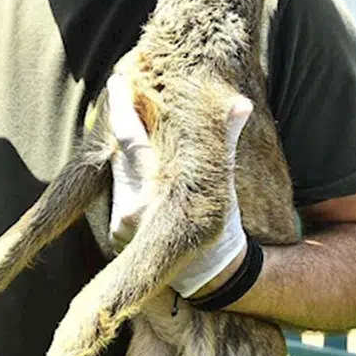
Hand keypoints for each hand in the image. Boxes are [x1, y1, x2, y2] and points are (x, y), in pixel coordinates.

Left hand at [105, 74, 252, 297]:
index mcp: (157, 194)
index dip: (121, 108)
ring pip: (118, 171)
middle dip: (124, 124)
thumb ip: (225, 142)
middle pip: (121, 154)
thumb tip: (240, 105)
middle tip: (125, 90)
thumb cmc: (221, 225)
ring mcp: (119, 224)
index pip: (131, 141)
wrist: (208, 274)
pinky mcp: (115, 231)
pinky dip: (126, 172)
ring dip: (125, 149)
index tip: (115, 81)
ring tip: (135, 120)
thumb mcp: (222, 184)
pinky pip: (118, 189)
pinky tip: (134, 157)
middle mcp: (131, 210)